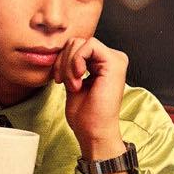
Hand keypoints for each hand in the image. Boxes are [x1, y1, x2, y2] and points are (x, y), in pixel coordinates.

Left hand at [53, 36, 127, 157]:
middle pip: (76, 42)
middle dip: (63, 61)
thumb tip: (60, 49)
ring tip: (73, 85)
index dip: (61, 60)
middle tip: (64, 83)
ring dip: (68, 64)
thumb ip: (70, 64)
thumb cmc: (85, 114)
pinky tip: (78, 78)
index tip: (58, 80)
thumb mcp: (72, 82)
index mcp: (102, 63)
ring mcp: (115, 59)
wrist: (93, 131)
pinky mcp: (114, 62)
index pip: (76, 46)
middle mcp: (111, 59)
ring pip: (79, 42)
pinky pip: (88, 45)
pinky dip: (76, 60)